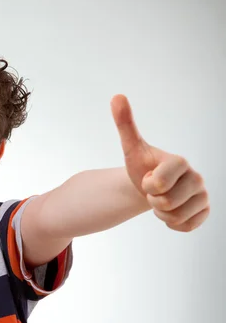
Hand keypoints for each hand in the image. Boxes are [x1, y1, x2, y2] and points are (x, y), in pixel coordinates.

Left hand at [110, 94, 209, 231]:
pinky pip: (186, 226)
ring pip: (175, 216)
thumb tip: (117, 96)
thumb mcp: (131, 147)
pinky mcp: (205, 211)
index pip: (159, 183)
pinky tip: (170, 211)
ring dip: (160, 212)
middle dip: (152, 199)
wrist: (149, 185)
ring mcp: (203, 195)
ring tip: (160, 199)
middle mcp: (197, 177)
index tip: (148, 177)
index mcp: (180, 161)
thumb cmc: (141, 165)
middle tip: (153, 189)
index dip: (148, 184)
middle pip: (167, 203)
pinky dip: (172, 223)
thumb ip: (125, 124)